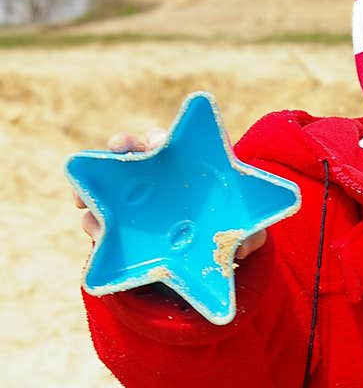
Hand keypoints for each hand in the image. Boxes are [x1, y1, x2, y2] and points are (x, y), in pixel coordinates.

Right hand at [73, 127, 266, 260]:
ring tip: (87, 197)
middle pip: (136, 152)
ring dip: (98, 186)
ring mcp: (137, 197)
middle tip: (117, 148)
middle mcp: (159, 174)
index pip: (173, 144)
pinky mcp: (121, 222)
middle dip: (124, 147)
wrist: (203, 247)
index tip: (155, 142)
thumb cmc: (224, 225)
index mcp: (190, 167)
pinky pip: (100, 216)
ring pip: (111, 184)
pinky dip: (93, 219)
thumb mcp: (241, 231)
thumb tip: (243, 248)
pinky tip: (91, 226)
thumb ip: (250, 236)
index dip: (161, 139)